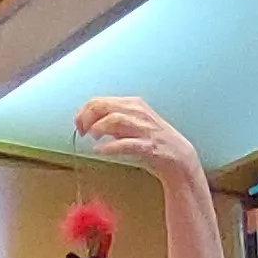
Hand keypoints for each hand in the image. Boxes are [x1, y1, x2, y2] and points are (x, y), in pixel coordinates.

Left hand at [75, 96, 201, 183]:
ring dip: (98, 128)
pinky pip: (126, 143)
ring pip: (114, 119)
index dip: (83, 113)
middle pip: (103, 107)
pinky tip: (100, 150)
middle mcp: (138, 112)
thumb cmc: (150, 140)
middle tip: (83, 132)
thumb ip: (111, 120)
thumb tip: (87, 121)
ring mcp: (145, 128)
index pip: (99, 101)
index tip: (78, 125)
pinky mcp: (149, 146)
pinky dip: (109, 147)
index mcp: (133, 104)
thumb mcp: (129, 124)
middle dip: (87, 118)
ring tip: (93, 137)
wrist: (178, 157)